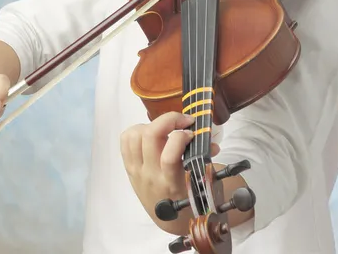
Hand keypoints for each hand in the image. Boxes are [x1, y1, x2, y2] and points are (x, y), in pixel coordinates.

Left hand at [120, 111, 219, 232]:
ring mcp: (137, 171)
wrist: (168, 218)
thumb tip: (212, 142)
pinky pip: (125, 140)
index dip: (181, 137)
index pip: (169, 156)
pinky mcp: (128, 167)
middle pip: (150, 136)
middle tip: (183, 120)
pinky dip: (137, 130)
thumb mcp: (198, 183)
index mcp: (171, 183)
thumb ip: (204, 160)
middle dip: (169, 120)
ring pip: (135, 135)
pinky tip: (151, 133)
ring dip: (152, 125)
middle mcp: (151, 176)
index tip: (193, 133)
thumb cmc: (186, 197)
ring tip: (166, 129)